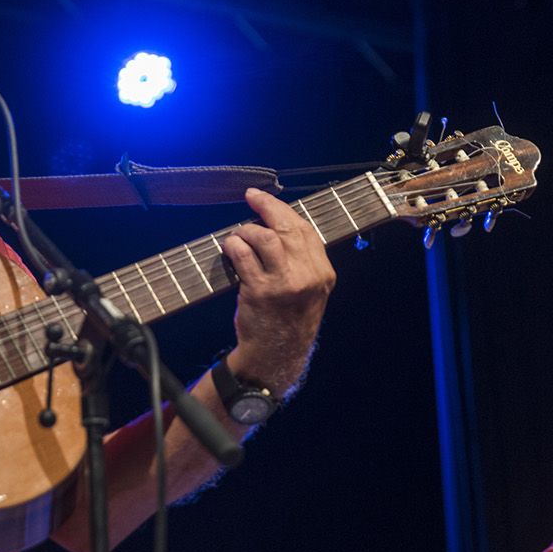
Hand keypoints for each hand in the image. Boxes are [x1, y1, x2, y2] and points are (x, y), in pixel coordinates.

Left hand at [222, 187, 335, 389]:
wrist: (277, 354)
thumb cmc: (290, 320)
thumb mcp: (311, 290)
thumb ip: (303, 261)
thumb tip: (279, 225)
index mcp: (323, 273)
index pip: (305, 230)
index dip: (285, 211)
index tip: (268, 201)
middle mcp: (307, 276)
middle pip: (287, 228)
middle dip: (266, 206)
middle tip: (252, 197)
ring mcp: (284, 283)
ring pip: (265, 237)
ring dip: (247, 229)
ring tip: (239, 234)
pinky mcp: (260, 291)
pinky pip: (243, 255)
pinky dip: (233, 245)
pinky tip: (229, 246)